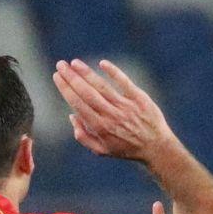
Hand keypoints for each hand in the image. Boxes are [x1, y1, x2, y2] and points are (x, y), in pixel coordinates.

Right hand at [53, 59, 176, 162]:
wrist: (156, 148)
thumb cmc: (126, 149)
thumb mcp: (102, 150)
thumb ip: (83, 136)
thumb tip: (71, 117)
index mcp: (100, 127)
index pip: (78, 104)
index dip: (66, 89)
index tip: (57, 77)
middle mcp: (111, 115)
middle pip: (87, 93)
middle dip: (71, 78)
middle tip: (60, 64)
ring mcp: (125, 106)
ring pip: (102, 86)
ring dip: (87, 73)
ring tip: (74, 63)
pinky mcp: (139, 99)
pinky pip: (124, 83)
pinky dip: (113, 72)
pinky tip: (102, 63)